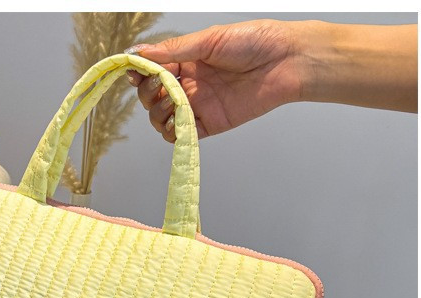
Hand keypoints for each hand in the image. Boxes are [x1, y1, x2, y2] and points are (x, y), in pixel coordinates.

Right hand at [126, 20, 305, 139]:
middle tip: (157, 85)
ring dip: (157, 113)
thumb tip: (139, 52)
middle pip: (152, 97)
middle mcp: (189, 84)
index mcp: (187, 62)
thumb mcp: (209, 40)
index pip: (153, 71)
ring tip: (170, 102)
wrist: (286, 62)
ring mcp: (197, 106)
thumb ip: (174, 50)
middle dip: (147, 94)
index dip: (140, 73)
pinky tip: (177, 121)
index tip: (134, 72)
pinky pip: (180, 135)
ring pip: (162, 118)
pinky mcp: (208, 125)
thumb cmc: (255, 42)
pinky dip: (172, 131)